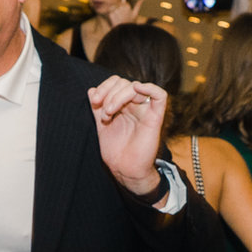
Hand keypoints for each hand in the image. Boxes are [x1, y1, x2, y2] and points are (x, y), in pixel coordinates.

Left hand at [89, 75, 169, 195]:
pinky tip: (137, 89)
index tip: (94, 101)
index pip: (116, 82)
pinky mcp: (154, 118)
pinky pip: (160, 96)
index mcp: (123, 104)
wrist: (124, 169)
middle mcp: (135, 105)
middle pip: (124, 83)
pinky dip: (150, 88)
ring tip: (108, 115)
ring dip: (118, 97)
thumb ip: (97, 107)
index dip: (104, 86)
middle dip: (108, 94)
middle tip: (103, 113)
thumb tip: (91, 89)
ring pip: (136, 87)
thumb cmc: (115, 150)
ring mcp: (145, 110)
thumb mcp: (101, 124)